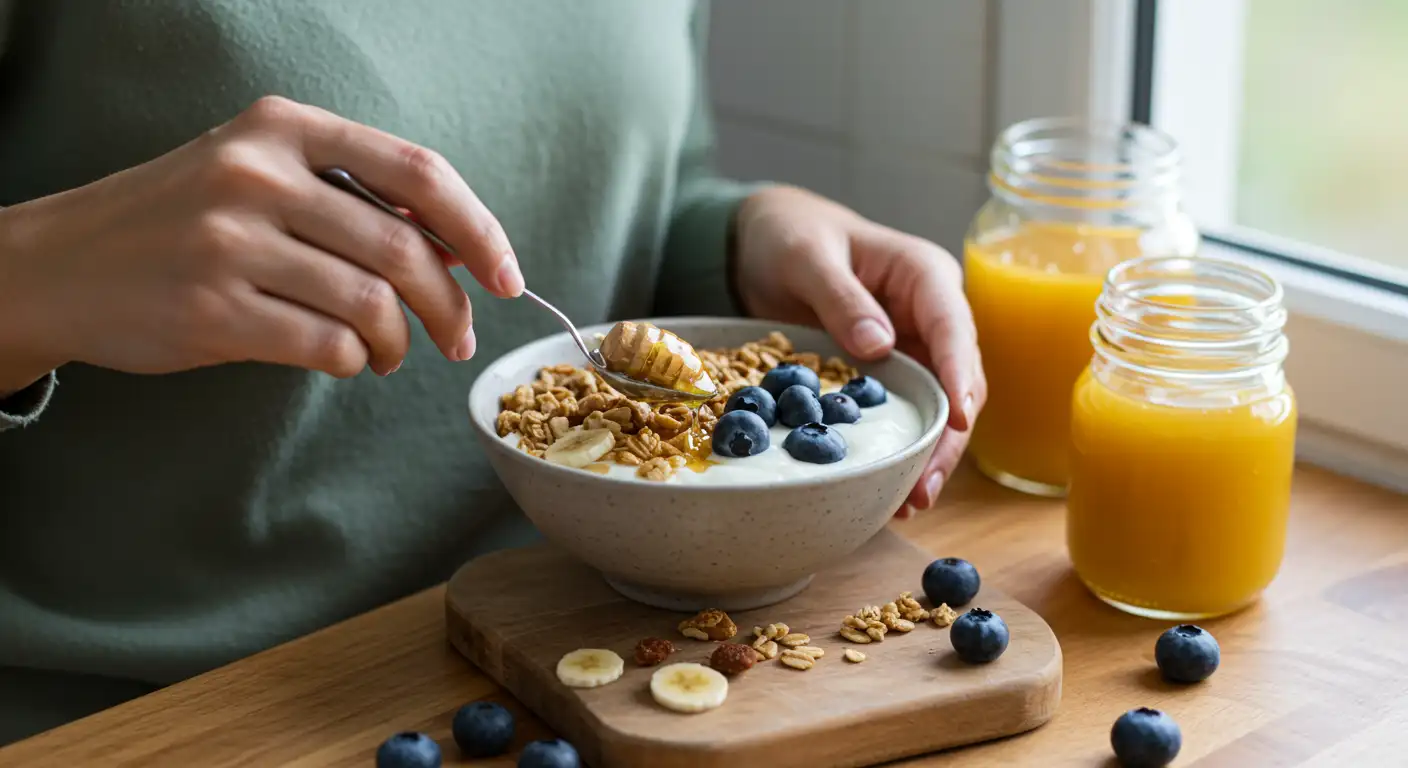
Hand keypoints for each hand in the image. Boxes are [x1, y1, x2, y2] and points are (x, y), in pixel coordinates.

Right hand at [0, 95, 522, 387]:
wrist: (63, 264)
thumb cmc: (185, 220)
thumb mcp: (261, 173)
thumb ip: (353, 197)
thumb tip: (461, 248)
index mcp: (284, 128)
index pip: (419, 172)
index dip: (480, 229)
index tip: (508, 276)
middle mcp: (258, 175)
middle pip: (405, 249)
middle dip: (451, 305)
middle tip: (459, 338)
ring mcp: (231, 243)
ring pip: (372, 306)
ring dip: (402, 344)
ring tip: (392, 354)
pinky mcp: (212, 311)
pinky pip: (328, 347)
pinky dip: (356, 363)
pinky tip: (348, 361)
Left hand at [732, 186, 985, 516]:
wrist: (763, 242)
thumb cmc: (789, 235)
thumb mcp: (807, 257)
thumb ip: (841, 298)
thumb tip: (880, 347)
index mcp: (925, 275)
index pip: (953, 329)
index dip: (959, 376)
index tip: (956, 419)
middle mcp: (931, 315)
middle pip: (957, 381)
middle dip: (947, 436)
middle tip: (925, 486)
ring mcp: (914, 347)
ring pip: (938, 408)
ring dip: (929, 455)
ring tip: (911, 502)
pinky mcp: (891, 373)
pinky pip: (904, 414)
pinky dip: (900, 449)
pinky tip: (890, 487)